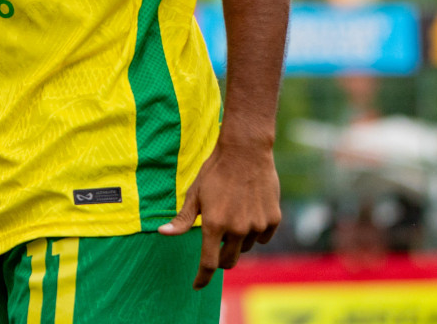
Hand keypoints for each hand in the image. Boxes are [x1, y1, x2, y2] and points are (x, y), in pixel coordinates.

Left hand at [158, 137, 279, 289]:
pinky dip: (254, 232)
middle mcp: (237, 229)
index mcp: (214, 224)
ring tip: (232, 214)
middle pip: (228, 260)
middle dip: (219, 259)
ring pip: (245, 247)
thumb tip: (163, 233)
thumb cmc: (215, 171)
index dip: (202, 277)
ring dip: (237, 240)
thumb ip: (183, 219)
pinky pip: (262, 238)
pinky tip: (248, 212)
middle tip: (216, 243)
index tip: (197, 285)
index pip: (209, 263)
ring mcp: (257, 225)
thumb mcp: (195, 194)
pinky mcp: (273, 220)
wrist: (245, 151)